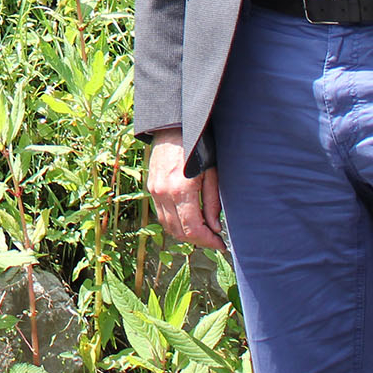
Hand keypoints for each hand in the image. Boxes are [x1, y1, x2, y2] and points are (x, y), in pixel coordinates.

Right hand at [147, 128, 225, 251]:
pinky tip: (188, 220)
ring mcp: (154, 191)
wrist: (174, 127)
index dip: (208, 242)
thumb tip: (215, 229)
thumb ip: (212, 203)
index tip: (221, 244)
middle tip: (214, 240)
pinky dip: (174, 222)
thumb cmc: (198, 146)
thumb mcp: (212, 173)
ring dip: (185, 233)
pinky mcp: (151, 188)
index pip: (193, 229)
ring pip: (168, 226)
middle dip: (198, 240)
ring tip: (203, 232)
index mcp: (181, 191)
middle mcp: (164, 194)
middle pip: (179, 232)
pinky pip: (161, 214)